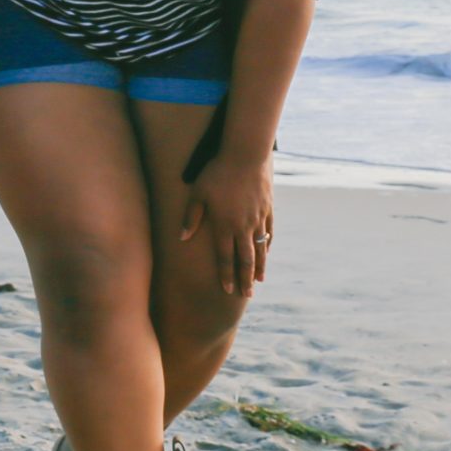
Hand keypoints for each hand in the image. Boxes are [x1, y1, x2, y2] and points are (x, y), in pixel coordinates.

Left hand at [180, 149, 273, 298]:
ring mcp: (258, 219)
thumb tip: (182, 237)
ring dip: (259, 267)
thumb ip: (191, 217)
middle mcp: (243, 227)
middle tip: (246, 295)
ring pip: (259, 249)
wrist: (245, 155)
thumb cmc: (216, 172)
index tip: (227, 290)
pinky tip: (265, 254)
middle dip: (245, 280)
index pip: (224, 258)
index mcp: (224, 225)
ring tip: (258, 281)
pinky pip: (268, 233)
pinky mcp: (268, 209)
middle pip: (245, 260)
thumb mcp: (198, 193)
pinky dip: (266, 246)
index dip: (226, 275)